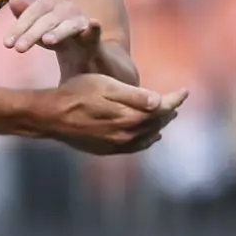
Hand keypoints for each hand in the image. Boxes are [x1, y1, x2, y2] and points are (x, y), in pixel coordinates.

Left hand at [3, 0, 102, 64]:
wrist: (79, 52)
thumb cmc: (52, 35)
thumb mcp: (34, 28)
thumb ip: (23, 15)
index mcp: (50, 1)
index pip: (32, 13)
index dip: (18, 28)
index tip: (7, 44)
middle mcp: (66, 7)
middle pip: (47, 20)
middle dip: (32, 34)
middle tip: (19, 49)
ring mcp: (80, 19)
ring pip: (67, 26)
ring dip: (57, 32)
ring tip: (47, 40)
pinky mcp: (93, 34)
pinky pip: (94, 30)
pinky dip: (94, 27)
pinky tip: (94, 23)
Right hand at [33, 73, 187, 155]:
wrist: (50, 116)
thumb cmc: (76, 93)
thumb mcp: (105, 86)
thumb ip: (134, 95)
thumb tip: (160, 103)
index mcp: (129, 117)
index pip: (161, 109)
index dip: (175, 99)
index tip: (185, 91)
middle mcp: (126, 135)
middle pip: (156, 124)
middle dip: (168, 112)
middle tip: (176, 101)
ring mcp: (116, 144)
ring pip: (147, 136)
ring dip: (158, 126)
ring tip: (166, 116)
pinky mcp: (106, 149)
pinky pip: (134, 147)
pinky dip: (146, 140)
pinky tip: (149, 136)